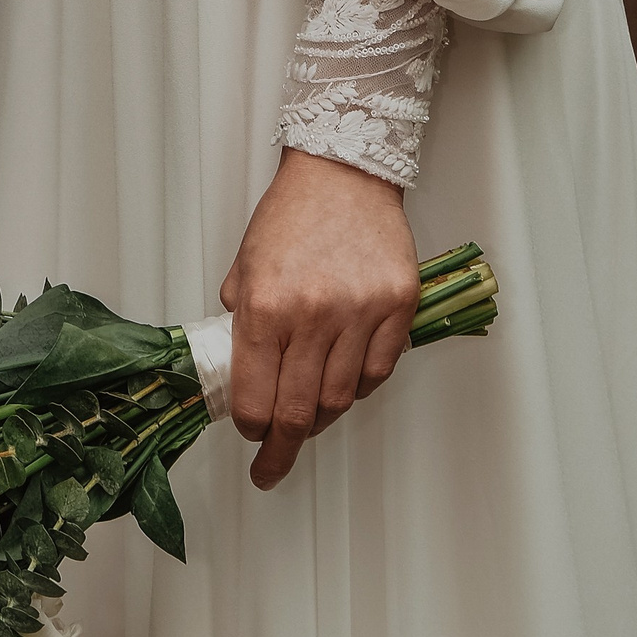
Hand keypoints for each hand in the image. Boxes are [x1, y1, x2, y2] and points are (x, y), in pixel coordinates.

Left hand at [219, 148, 419, 490]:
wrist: (343, 169)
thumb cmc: (290, 214)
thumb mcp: (245, 263)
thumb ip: (240, 318)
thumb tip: (239, 368)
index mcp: (264, 305)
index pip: (254, 398)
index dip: (251, 431)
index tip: (251, 441)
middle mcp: (312, 316)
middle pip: (298, 413)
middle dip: (281, 450)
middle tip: (272, 466)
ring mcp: (359, 313)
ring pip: (339, 399)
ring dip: (321, 416)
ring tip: (309, 413)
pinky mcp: (397, 307)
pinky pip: (377, 372)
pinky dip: (359, 386)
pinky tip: (344, 378)